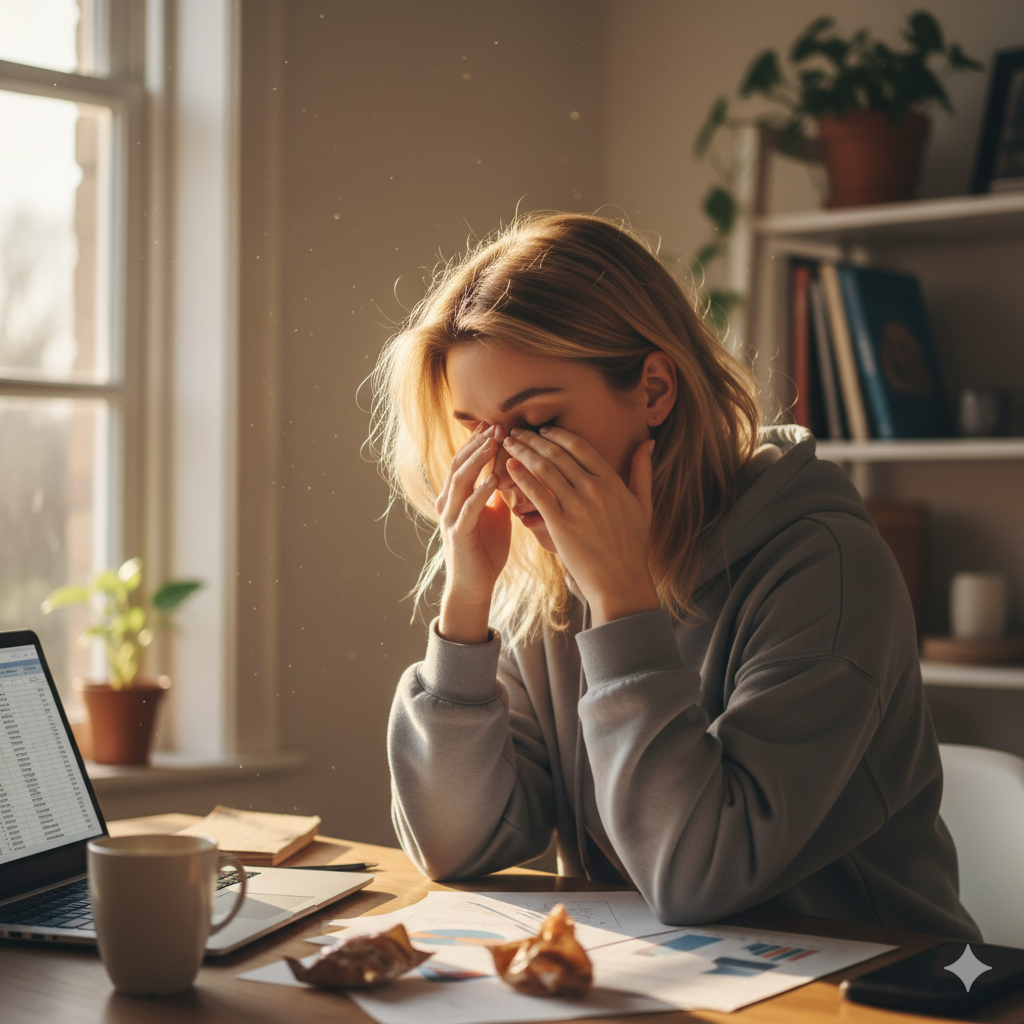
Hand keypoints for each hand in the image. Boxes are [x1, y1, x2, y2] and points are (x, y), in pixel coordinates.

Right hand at [435, 424, 511, 643]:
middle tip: (497, 425)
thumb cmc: (486, 550)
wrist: (475, 586)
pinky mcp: (457, 534)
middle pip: (459, 463)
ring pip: (459, 480)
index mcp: (456, 496)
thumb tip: (513, 470)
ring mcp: (449, 517)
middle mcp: (448, 502)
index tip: (498, 423)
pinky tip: (494, 480)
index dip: (479, 441)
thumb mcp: (495, 515)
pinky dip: (480, 492)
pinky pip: (467, 508)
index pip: (465, 460)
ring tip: (494, 443)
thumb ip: (498, 493)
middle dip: (478, 443)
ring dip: (477, 460)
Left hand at [503, 426, 659, 626]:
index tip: (542, 430)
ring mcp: (577, 506)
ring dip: (523, 452)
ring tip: (508, 443)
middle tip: (516, 430)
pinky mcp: (561, 524)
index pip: (580, 446)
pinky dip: (521, 477)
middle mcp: (594, 488)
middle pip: (557, 454)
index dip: (558, 434)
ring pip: (544, 469)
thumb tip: (648, 442)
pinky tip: (509, 468)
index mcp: (612, 481)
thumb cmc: (632, 545)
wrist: (620, 581)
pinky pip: (537, 494)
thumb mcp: (643, 504)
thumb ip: (643, 471)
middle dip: (533, 439)